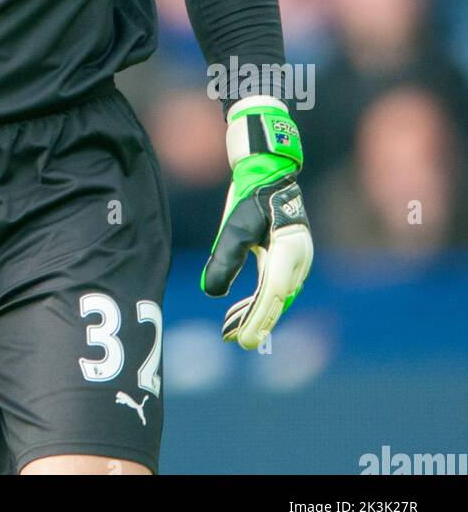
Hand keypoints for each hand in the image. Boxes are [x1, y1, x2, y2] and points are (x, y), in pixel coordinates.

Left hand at [201, 98, 312, 349]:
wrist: (271, 171)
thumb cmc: (251, 195)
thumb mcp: (234, 225)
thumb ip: (225, 258)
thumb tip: (212, 291)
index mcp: (287, 250)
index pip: (271, 294)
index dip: (256, 320)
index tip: (240, 340)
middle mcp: (298, 259)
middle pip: (277, 300)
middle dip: (256, 322)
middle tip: (234, 341)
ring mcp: (298, 260)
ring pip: (278, 296)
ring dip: (257, 313)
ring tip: (232, 328)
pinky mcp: (290, 258)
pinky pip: (277, 286)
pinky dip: (261, 300)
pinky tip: (242, 310)